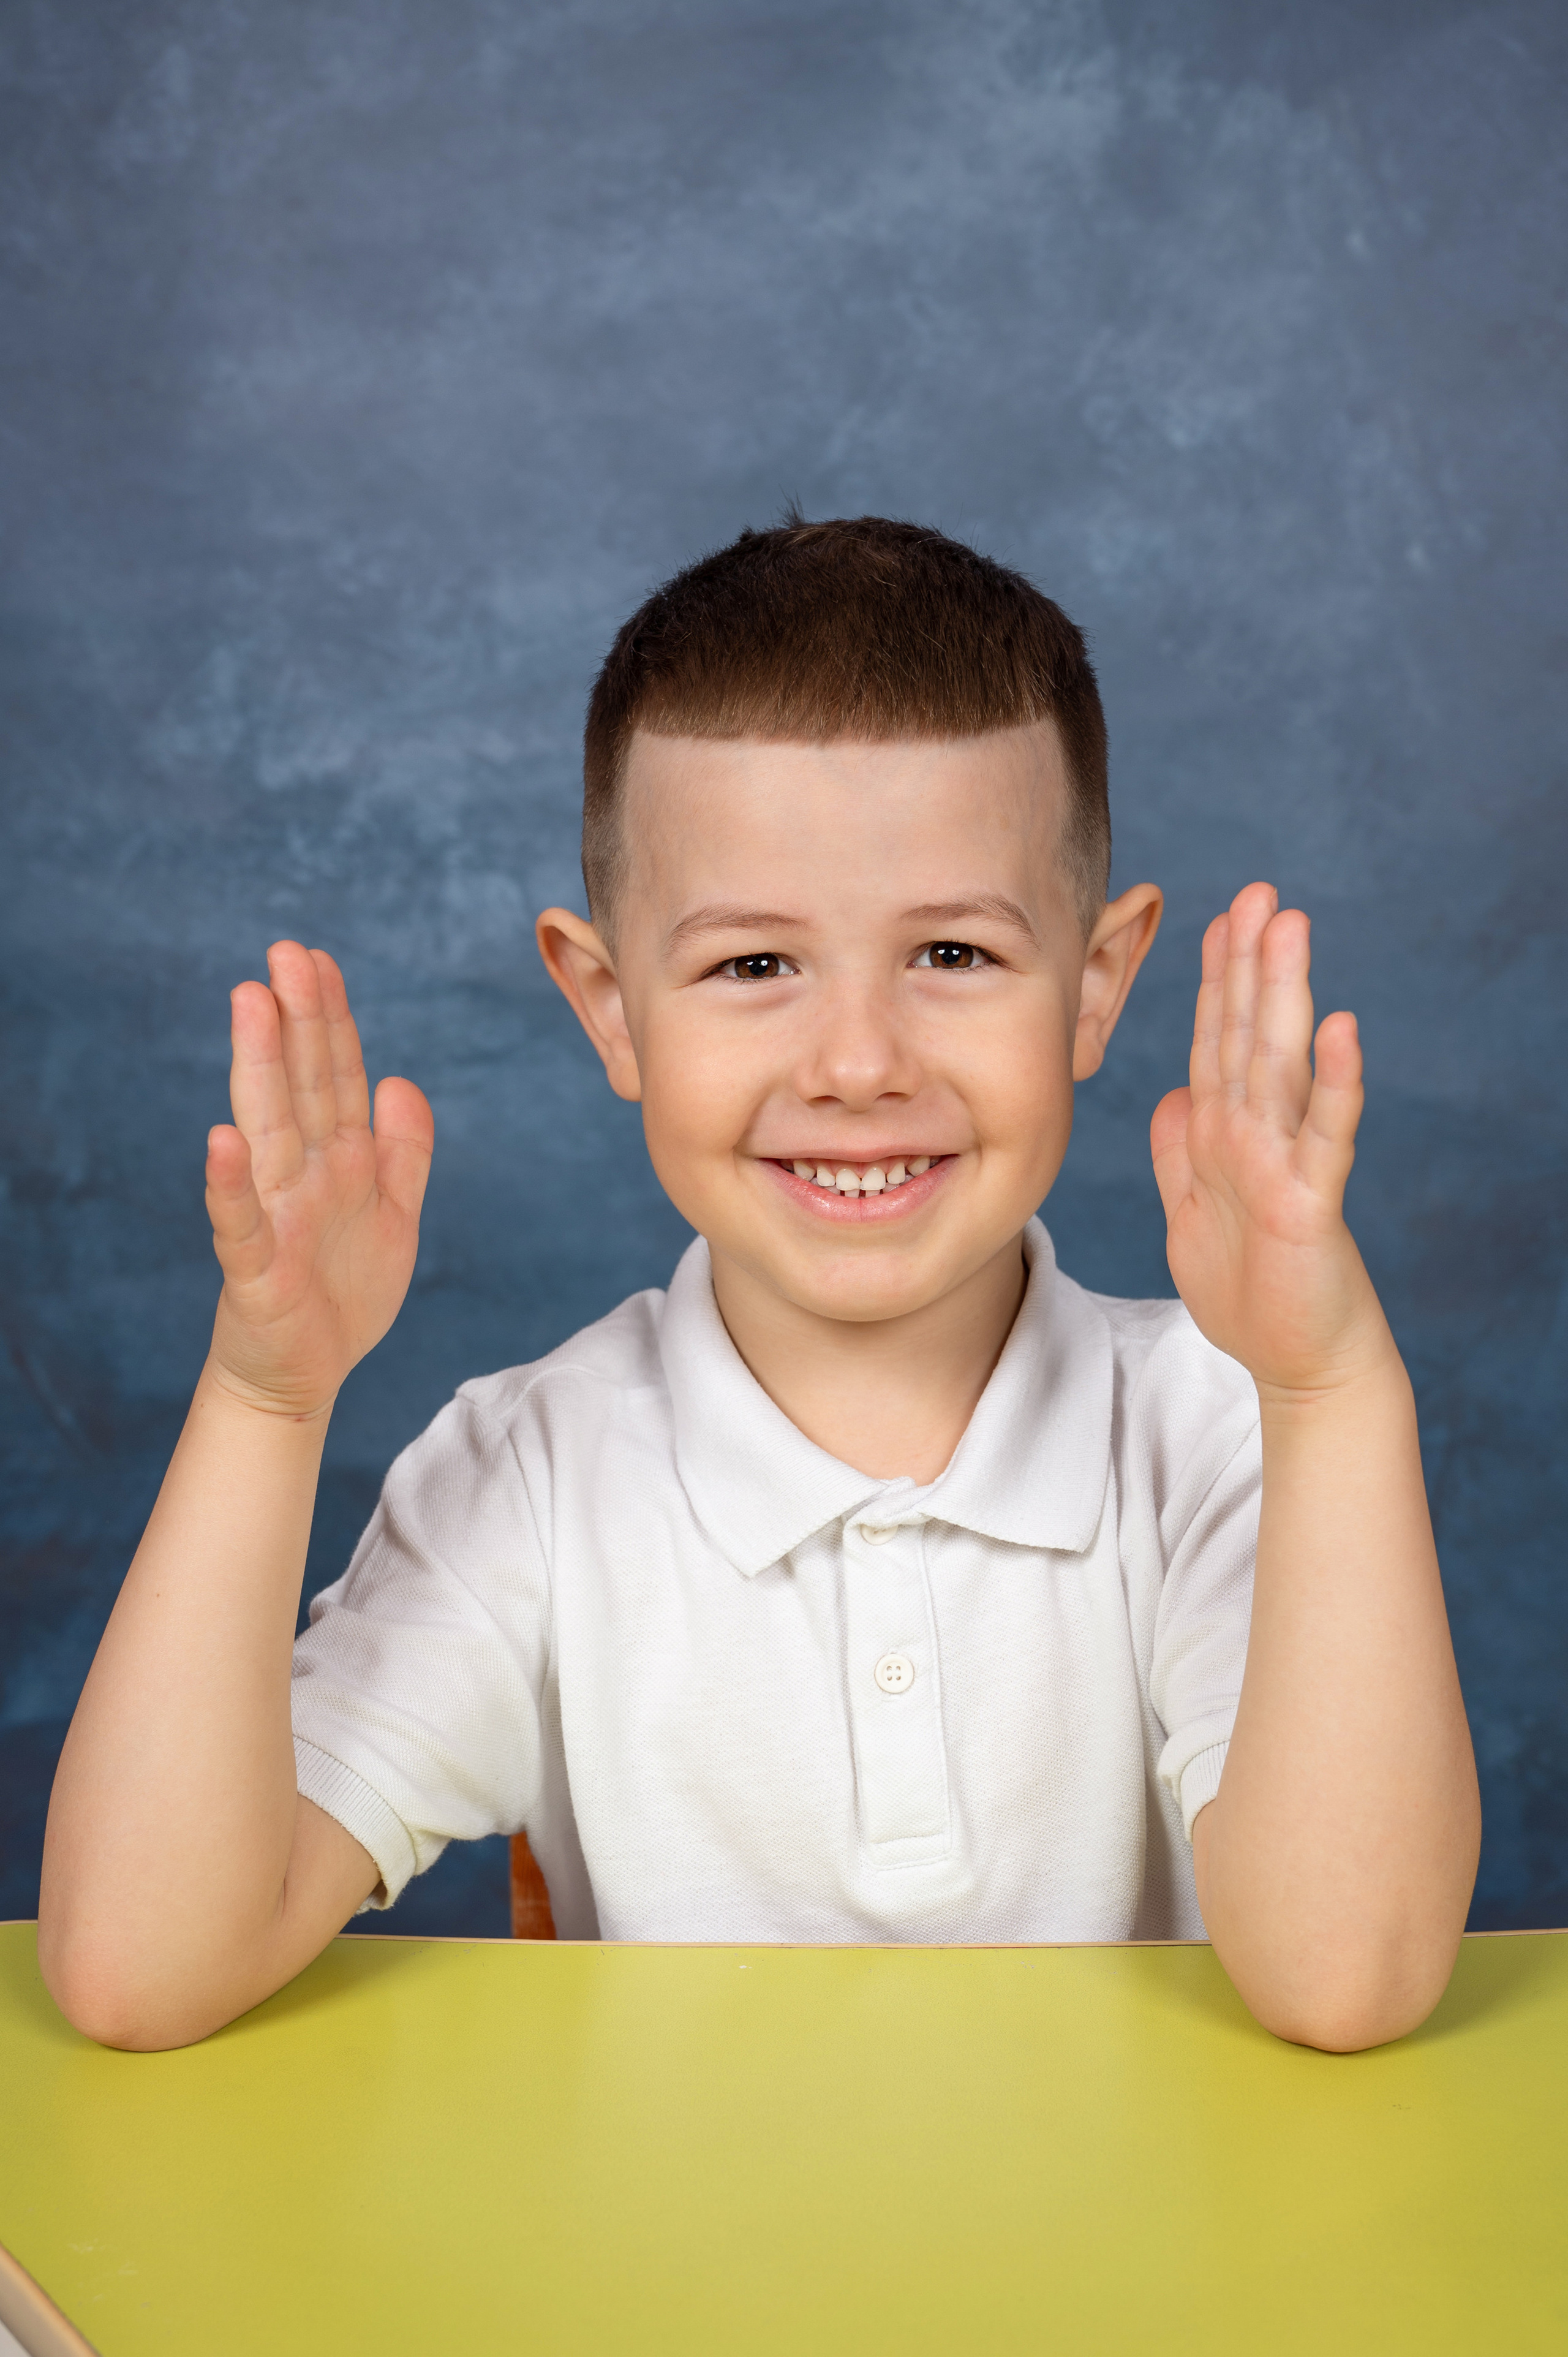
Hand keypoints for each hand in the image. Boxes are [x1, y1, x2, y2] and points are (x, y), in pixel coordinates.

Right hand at [204, 943, 433, 1416]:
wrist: (307, 1376)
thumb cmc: (344, 1292)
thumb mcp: (397, 1216)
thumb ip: (405, 1150)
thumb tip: (401, 1078)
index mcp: (339, 1159)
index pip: (334, 1074)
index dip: (330, 1019)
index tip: (319, 958)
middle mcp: (302, 1175)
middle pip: (300, 1085)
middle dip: (295, 1019)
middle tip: (285, 951)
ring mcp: (275, 1217)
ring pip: (269, 1129)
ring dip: (260, 1067)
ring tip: (252, 1003)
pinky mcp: (256, 1269)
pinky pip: (241, 1221)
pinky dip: (229, 1184)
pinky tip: (221, 1141)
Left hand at [1150, 882, 1385, 1398]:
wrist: (1296, 1360)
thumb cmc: (1250, 1289)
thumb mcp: (1190, 1214)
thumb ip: (1177, 1151)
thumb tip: (1171, 1092)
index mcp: (1223, 1132)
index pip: (1215, 1039)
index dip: (1213, 979)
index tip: (1216, 916)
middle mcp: (1257, 1133)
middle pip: (1248, 1032)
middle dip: (1251, 962)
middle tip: (1259, 891)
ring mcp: (1288, 1161)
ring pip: (1282, 1063)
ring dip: (1285, 994)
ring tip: (1290, 927)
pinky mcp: (1311, 1201)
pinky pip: (1324, 1133)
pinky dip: (1334, 1082)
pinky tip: (1341, 1029)